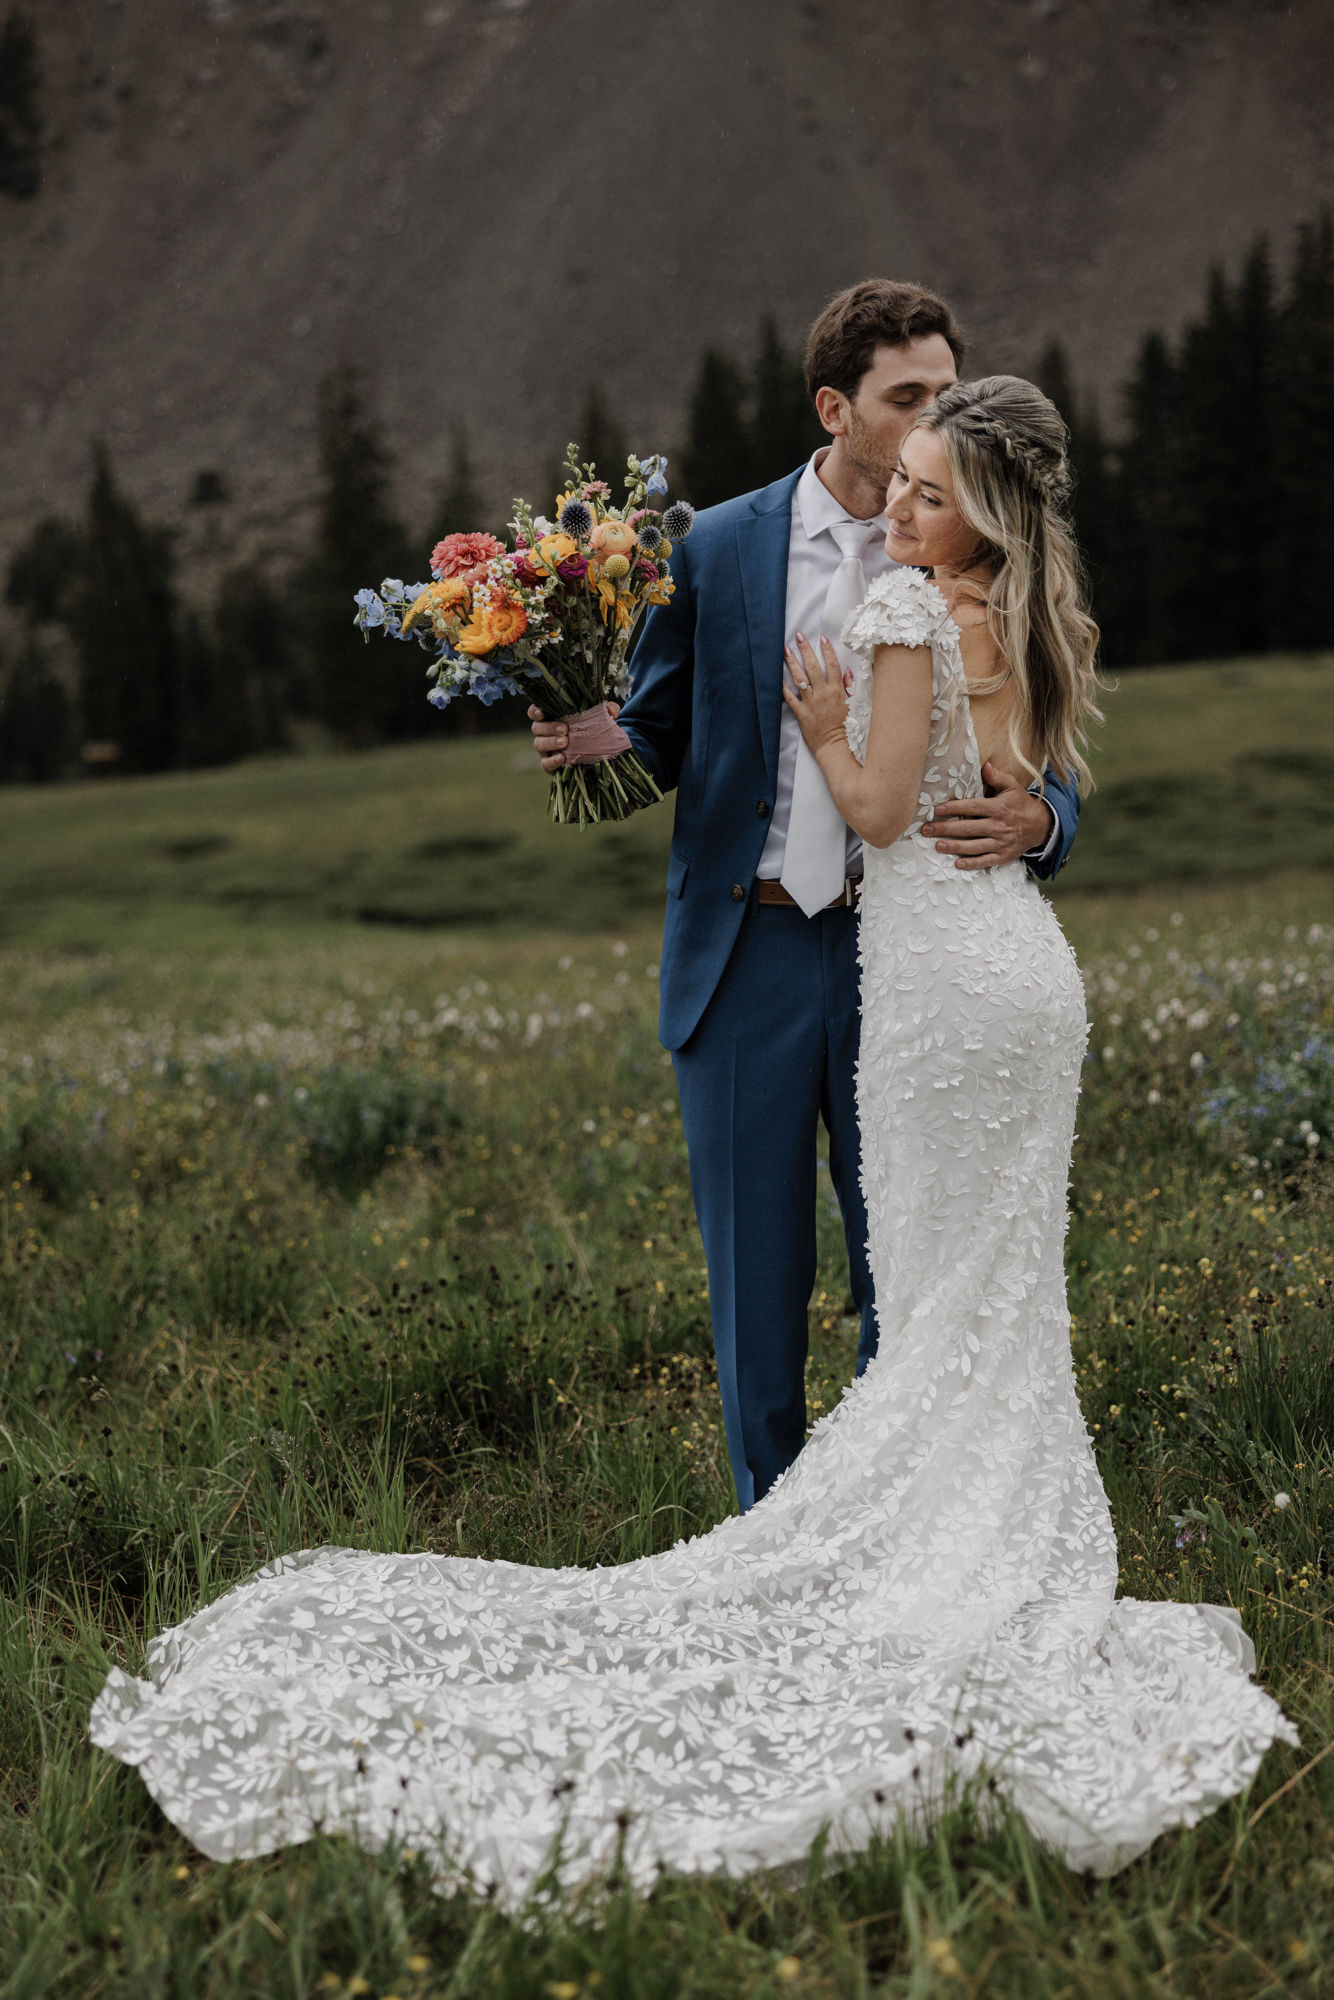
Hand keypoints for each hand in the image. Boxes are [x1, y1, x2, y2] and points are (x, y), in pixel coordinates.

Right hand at [528, 702, 620, 772]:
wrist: (596, 753)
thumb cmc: (593, 730)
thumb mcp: (602, 718)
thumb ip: (608, 710)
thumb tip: (611, 711)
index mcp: (552, 717)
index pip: (535, 711)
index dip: (535, 710)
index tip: (542, 712)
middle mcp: (545, 732)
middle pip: (536, 727)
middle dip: (549, 727)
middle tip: (565, 730)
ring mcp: (545, 749)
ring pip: (538, 744)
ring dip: (550, 742)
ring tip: (565, 743)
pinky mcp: (549, 764)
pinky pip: (545, 764)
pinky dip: (552, 761)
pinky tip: (562, 758)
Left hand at [780, 632, 851, 752]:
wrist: (837, 746)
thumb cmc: (847, 728)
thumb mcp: (855, 705)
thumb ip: (851, 687)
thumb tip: (848, 671)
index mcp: (838, 690)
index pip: (832, 665)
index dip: (827, 650)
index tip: (822, 638)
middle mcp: (823, 694)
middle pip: (813, 667)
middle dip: (806, 650)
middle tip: (799, 636)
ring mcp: (811, 703)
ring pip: (800, 679)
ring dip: (792, 663)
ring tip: (785, 650)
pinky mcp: (801, 713)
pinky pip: (790, 698)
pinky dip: (783, 688)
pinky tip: (776, 677)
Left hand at [919, 760, 1053, 870]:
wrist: (1041, 825)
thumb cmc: (1021, 803)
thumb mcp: (1013, 786)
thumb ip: (997, 777)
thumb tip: (984, 766)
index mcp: (998, 808)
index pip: (972, 807)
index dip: (954, 808)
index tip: (937, 810)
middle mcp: (998, 826)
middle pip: (968, 828)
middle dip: (945, 829)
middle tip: (926, 830)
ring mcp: (1001, 842)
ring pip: (974, 846)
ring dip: (954, 847)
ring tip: (937, 846)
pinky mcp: (1003, 856)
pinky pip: (986, 861)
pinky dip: (972, 863)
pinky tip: (957, 864)